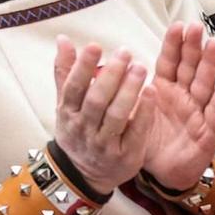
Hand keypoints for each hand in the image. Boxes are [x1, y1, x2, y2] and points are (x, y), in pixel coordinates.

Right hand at [52, 38, 155, 194]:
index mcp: (67, 113)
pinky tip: (151, 92)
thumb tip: (63, 40)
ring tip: (140, 68)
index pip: (73, 87)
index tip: (95, 46)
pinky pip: (136, 132)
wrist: (84, 174)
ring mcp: (104, 144)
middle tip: (125, 53)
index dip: (83, 67)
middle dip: (112, 75)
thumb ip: (65, 71)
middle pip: (97, 100)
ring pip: (117, 115)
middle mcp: (84, 129)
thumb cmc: (77, 130)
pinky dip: (144, 113)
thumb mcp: (65, 103)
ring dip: (129, 90)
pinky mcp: (126, 156)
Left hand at [139, 22, 214, 191]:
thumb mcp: (133, 115)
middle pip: (189, 68)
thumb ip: (125, 94)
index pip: (169, 63)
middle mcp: (184, 97)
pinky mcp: (209, 131)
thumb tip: (104, 69)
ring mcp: (198, 112)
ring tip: (213, 44)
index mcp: (165, 90)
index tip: (177, 25)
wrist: (164, 172)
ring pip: (205, 84)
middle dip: (193, 47)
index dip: (174, 45)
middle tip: (196, 26)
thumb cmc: (150, 140)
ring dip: (210, 64)